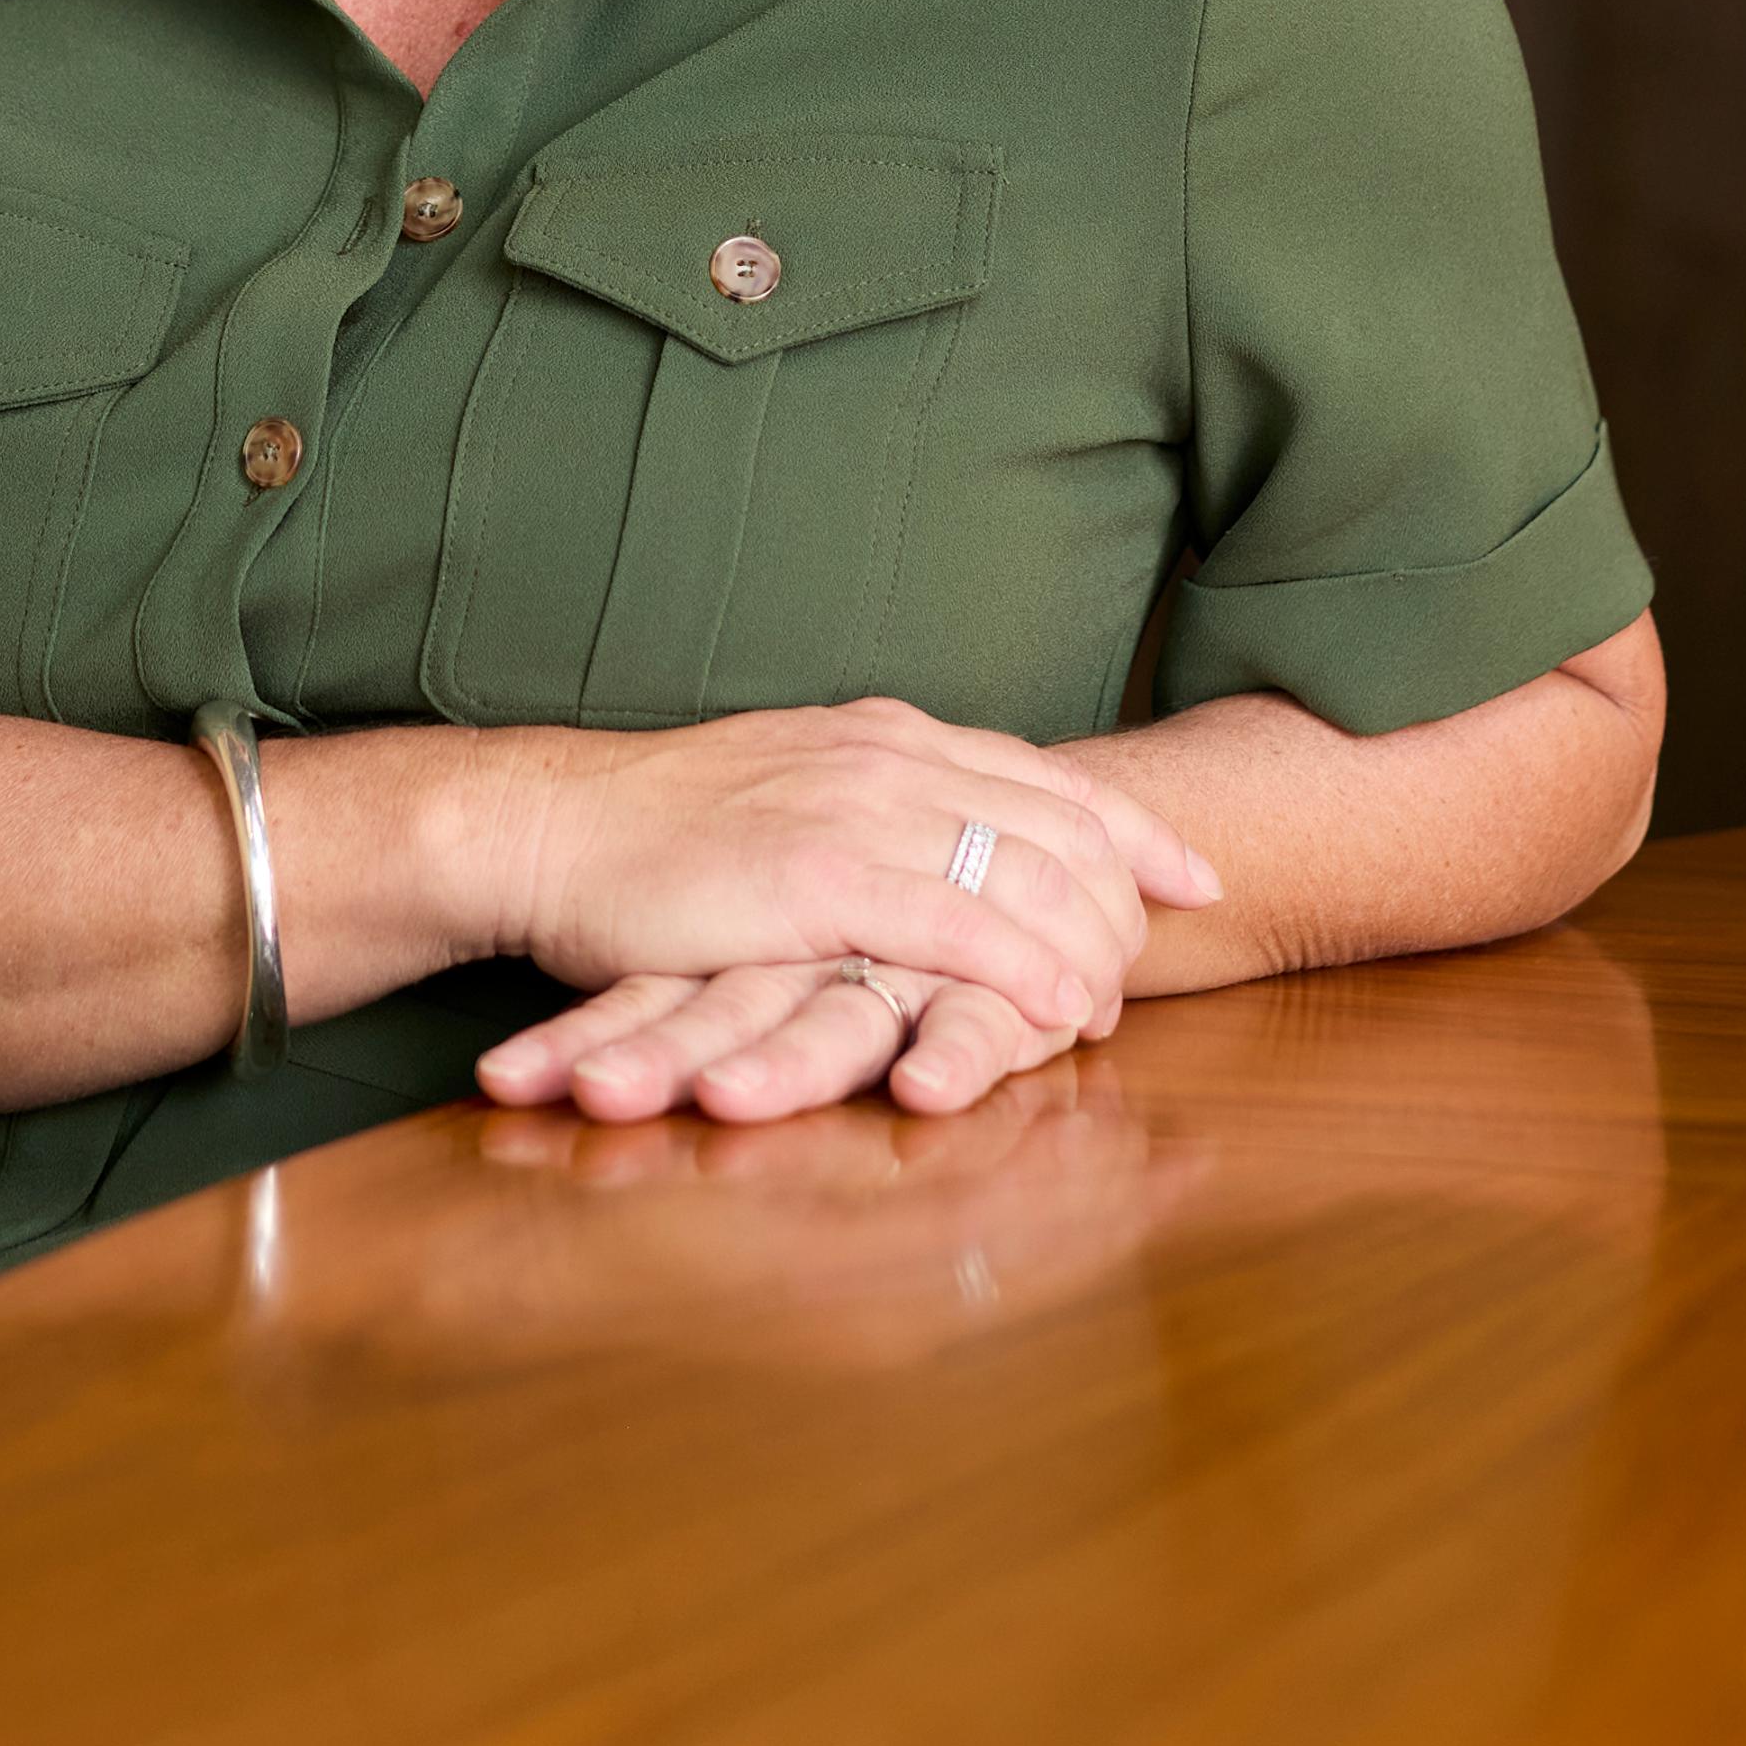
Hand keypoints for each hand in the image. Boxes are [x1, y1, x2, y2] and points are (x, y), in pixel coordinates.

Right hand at [469, 702, 1217, 1115]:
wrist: (552, 825)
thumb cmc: (661, 828)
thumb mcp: (795, 786)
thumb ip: (878, 805)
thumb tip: (947, 842)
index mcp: (891, 733)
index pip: (1050, 775)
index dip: (1133, 832)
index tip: (1192, 880)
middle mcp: (891, 758)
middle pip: (1060, 827)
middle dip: (1121, 906)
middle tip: (1142, 974)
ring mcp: (858, 812)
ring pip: (1025, 875)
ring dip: (1085, 949)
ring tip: (1105, 1011)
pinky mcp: (818, 878)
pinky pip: (956, 926)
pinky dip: (1022, 970)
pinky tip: (1056, 1010)